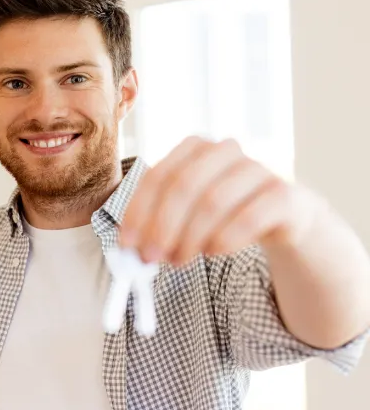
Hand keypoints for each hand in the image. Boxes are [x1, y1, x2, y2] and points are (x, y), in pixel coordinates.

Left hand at [120, 137, 315, 265]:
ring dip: (190, 238)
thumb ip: (157, 223)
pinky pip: (248, 218)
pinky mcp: (282, 194)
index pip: (157, 176)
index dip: (139, 211)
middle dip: (162, 227)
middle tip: (151, 257)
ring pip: (213, 202)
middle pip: (183, 186)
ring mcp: (257, 168)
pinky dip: (224, 240)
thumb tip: (130, 249)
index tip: (127, 244)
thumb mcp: (186, 212)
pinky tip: (212, 252)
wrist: (281, 215)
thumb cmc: (222, 212)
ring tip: (179, 261)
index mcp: (194, 148)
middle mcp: (225, 150)